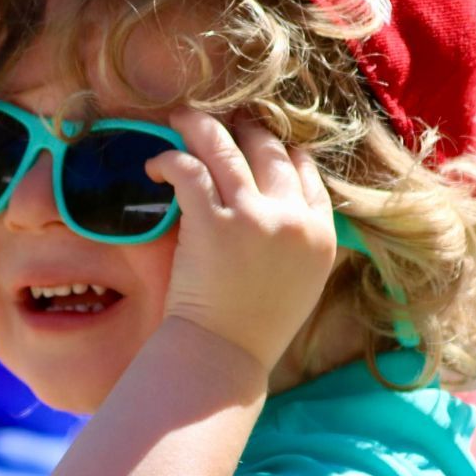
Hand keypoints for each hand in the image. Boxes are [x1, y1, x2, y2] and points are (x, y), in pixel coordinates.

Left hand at [147, 109, 338, 371]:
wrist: (224, 356)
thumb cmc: (255, 327)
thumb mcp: (302, 282)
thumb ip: (302, 240)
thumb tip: (286, 205)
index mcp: (321, 234)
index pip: (304, 169)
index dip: (277, 148)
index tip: (254, 143)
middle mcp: (292, 219)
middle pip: (269, 149)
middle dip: (242, 129)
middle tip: (218, 123)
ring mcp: (253, 217)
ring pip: (226, 147)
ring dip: (200, 125)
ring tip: (181, 118)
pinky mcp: (212, 223)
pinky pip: (189, 169)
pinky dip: (169, 158)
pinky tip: (155, 164)